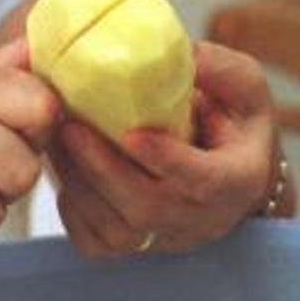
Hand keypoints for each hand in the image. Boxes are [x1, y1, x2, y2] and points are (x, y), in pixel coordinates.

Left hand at [49, 42, 284, 256]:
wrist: (229, 173)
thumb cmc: (236, 124)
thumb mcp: (243, 88)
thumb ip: (219, 69)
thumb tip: (181, 52)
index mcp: (239, 181)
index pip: (204, 181)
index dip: (166, 160)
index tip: (131, 133)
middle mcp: (204, 220)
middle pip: (148, 209)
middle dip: (103, 169)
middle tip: (70, 128)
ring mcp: (168, 239)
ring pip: (116, 230)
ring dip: (79, 185)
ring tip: (56, 141)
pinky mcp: (138, 248)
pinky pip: (96, 244)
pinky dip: (72, 209)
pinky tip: (64, 171)